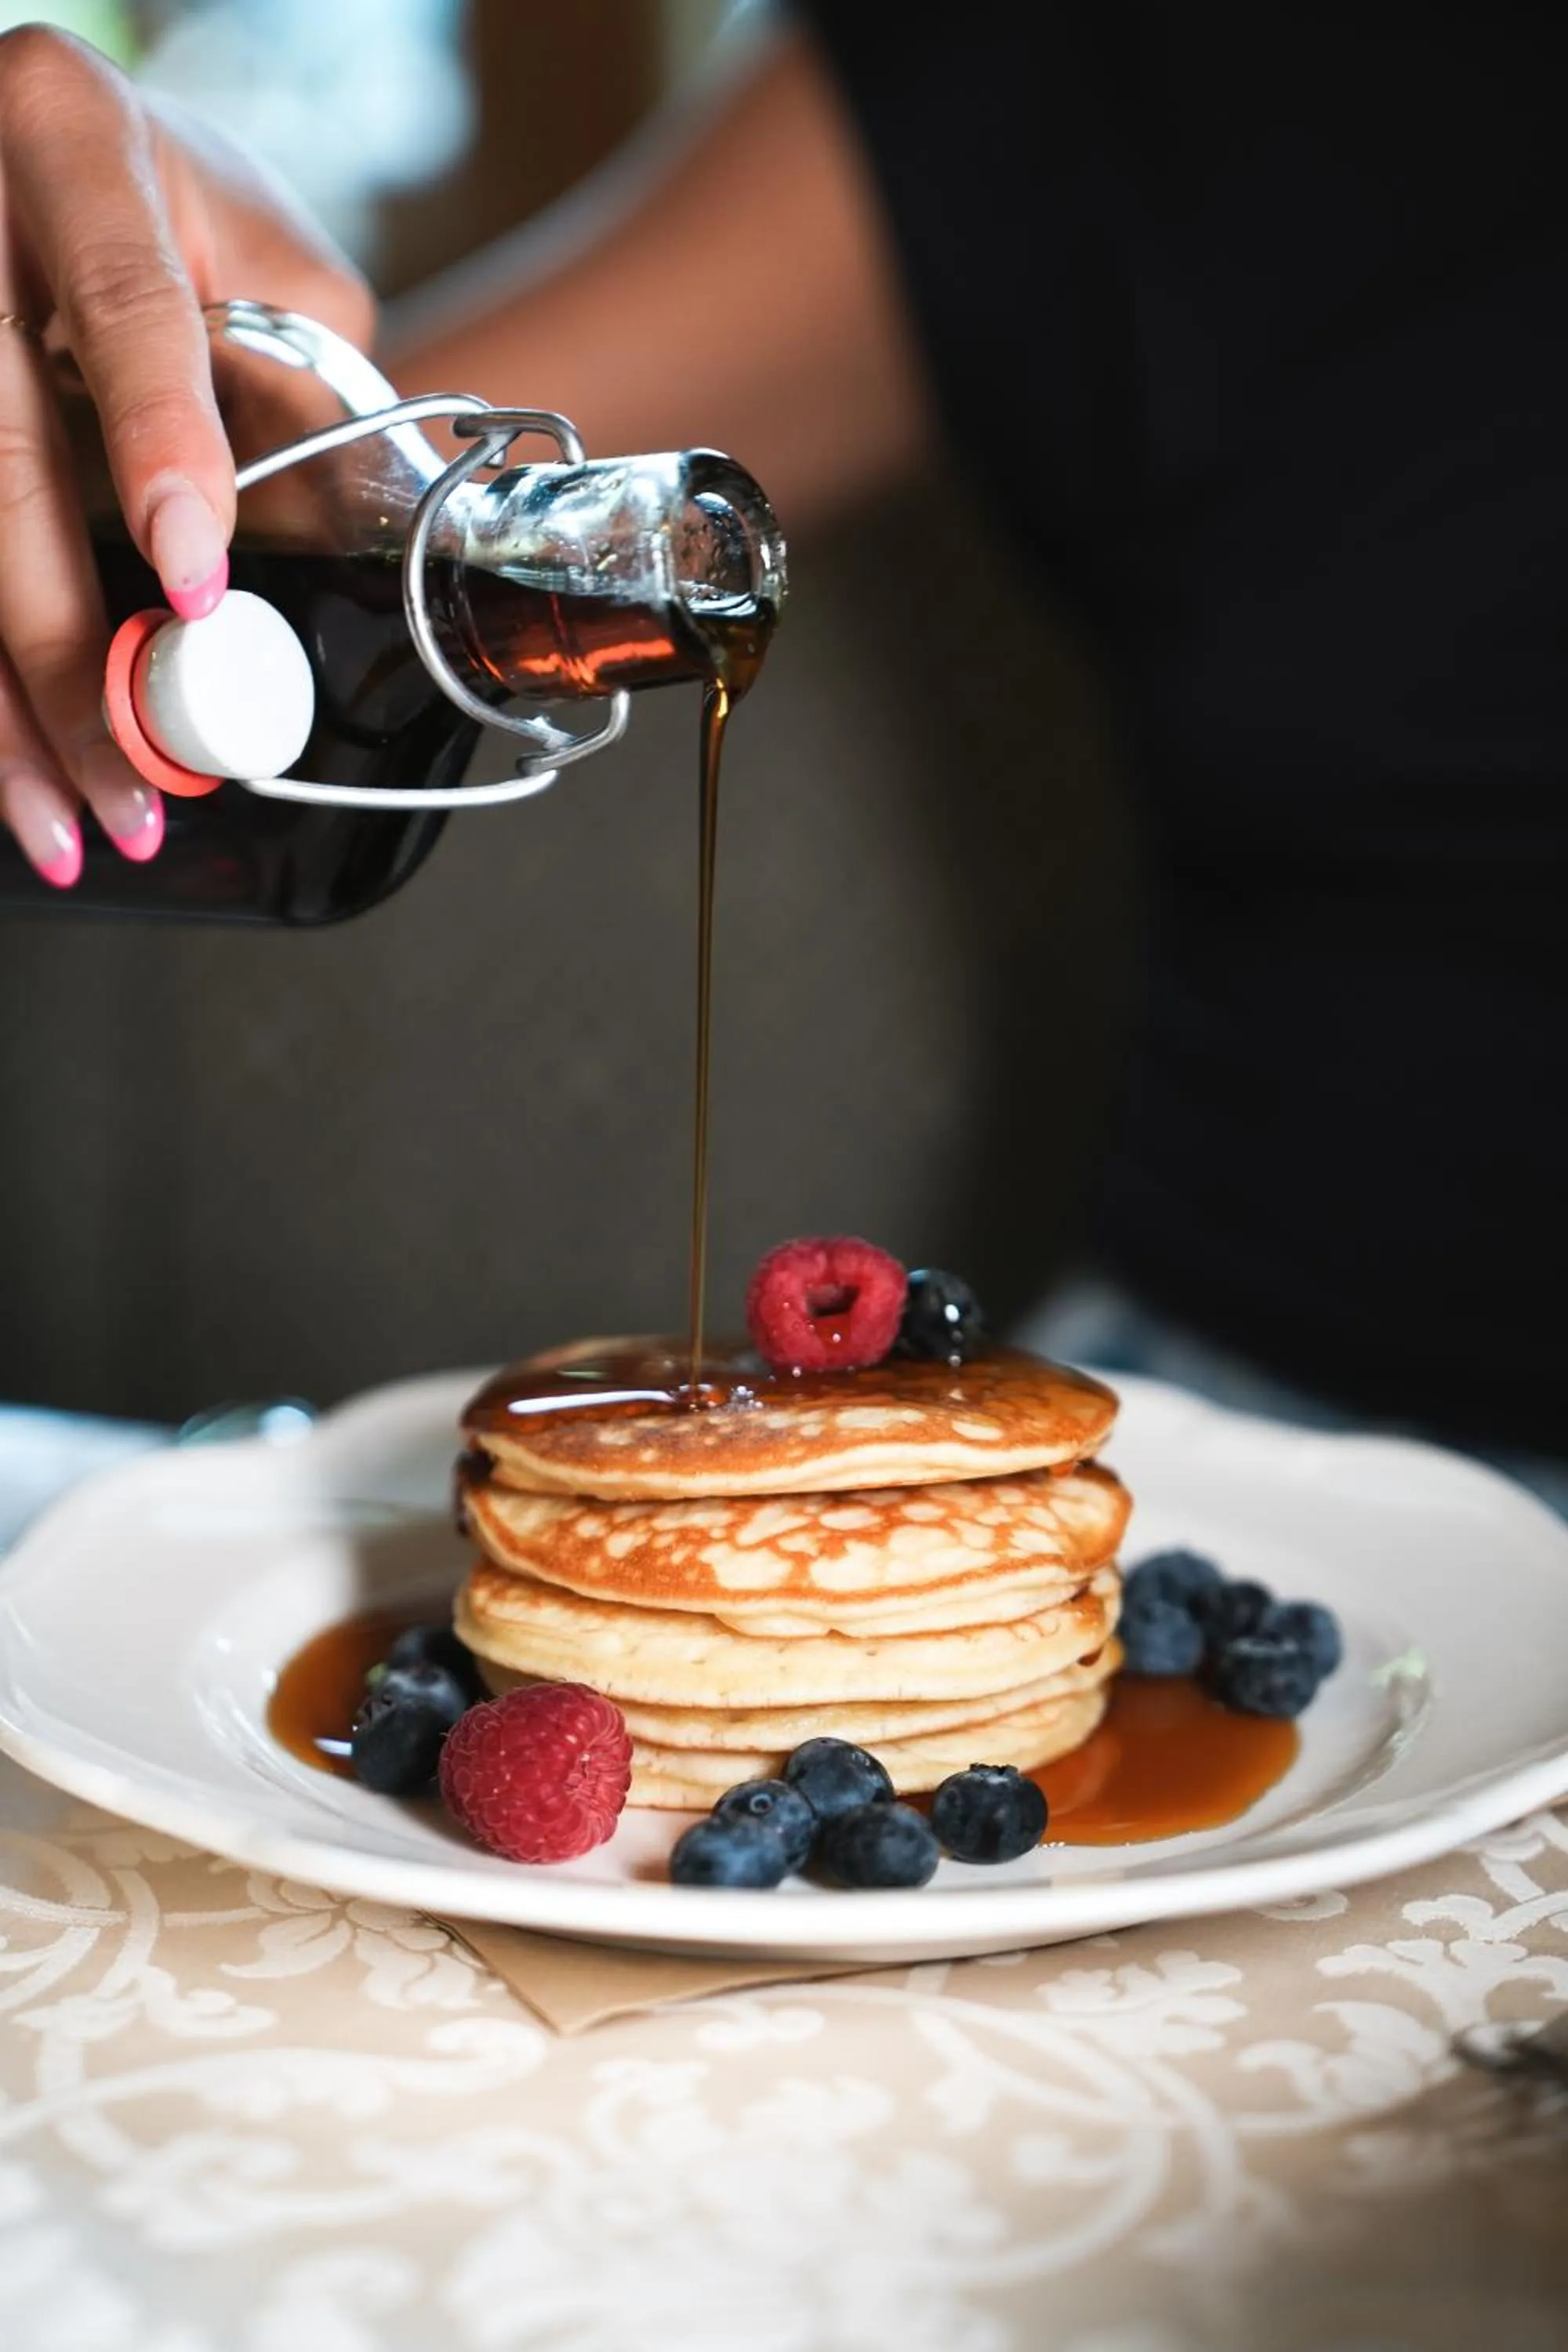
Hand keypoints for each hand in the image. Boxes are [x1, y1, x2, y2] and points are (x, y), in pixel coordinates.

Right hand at [0, 24, 372, 884]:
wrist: (47, 169)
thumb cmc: (178, 223)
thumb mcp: (273, 268)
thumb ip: (310, 393)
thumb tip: (370, 556)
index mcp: (70, 132)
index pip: (123, 298)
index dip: (159, 441)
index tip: (197, 574)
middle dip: (68, 645)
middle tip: (135, 776)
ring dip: (4, 703)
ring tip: (68, 821)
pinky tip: (15, 766)